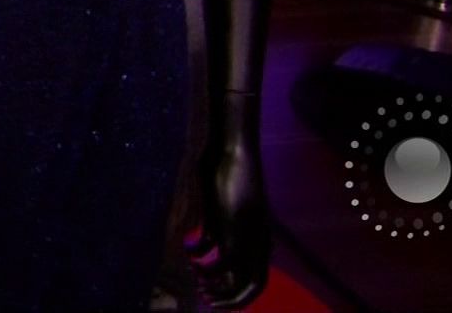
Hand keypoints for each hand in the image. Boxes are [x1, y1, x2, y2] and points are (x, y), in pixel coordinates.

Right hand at [198, 100, 270, 307]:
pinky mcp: (234, 233)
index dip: (237, 291)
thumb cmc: (228, 173)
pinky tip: (189, 254)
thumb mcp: (225, 208)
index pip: (257, 279)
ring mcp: (249, 240)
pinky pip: (222, 266)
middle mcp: (260, 244)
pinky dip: (205, 267)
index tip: (213, 289)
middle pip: (254, 288)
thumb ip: (220, 229)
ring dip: (215, 288)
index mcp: (261, 239)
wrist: (234, 153)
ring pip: (239, 283)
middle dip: (229, 300)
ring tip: (195, 278)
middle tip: (204, 297)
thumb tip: (205, 246)